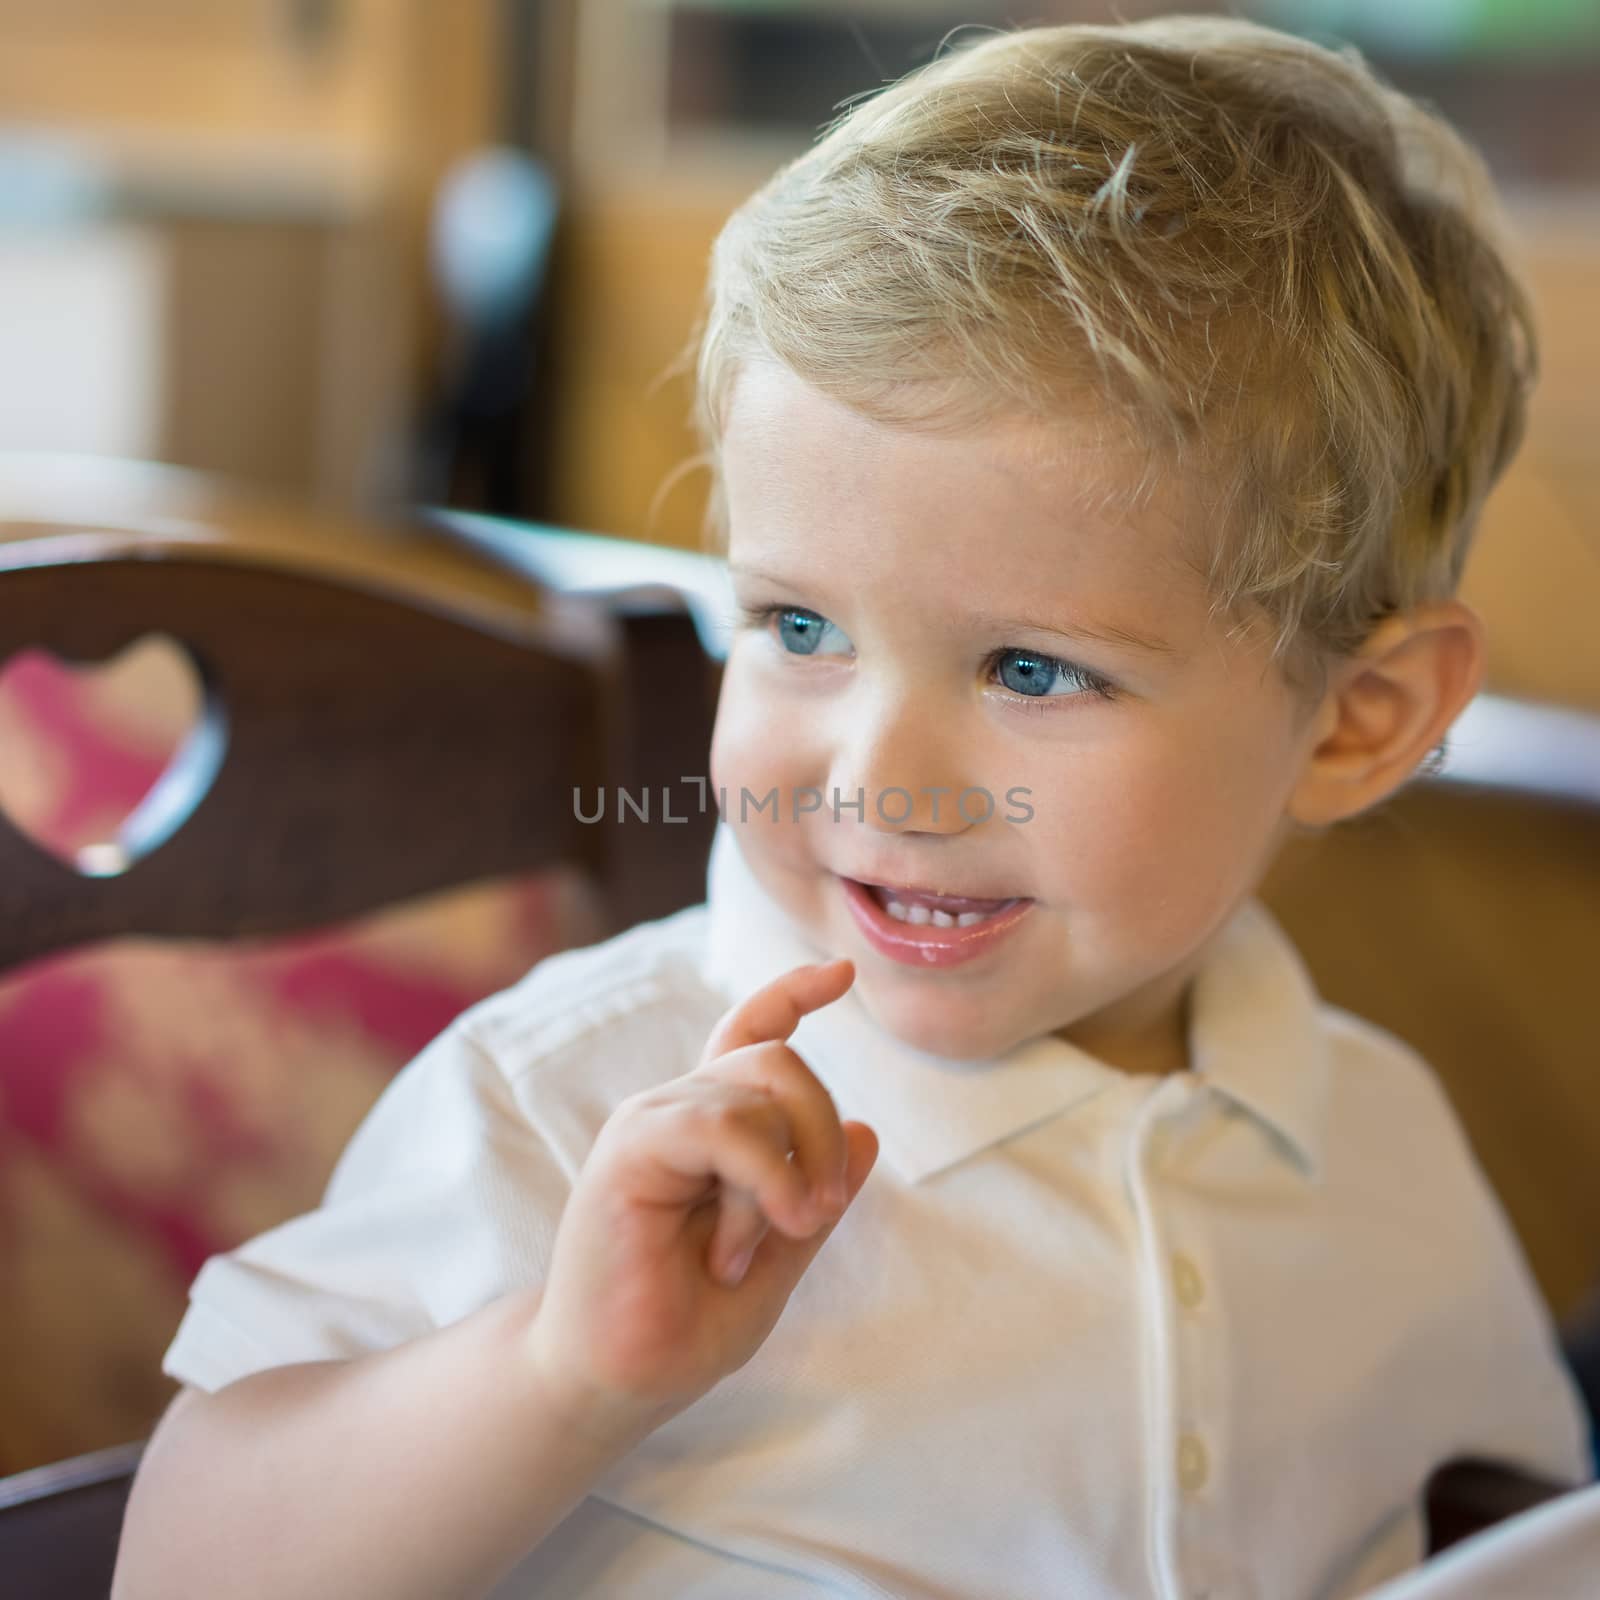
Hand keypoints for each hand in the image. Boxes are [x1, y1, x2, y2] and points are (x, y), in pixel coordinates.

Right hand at [524, 958, 877, 1441]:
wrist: (613, 1379)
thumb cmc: (685, 1323)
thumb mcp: (778, 1257)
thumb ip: (817, 1194)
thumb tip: (865, 1131)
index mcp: (710, 1127)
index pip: (753, 1033)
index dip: (795, 994)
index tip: (843, 973)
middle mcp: (681, 1110)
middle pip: (779, 1059)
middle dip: (820, 1128)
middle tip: (816, 1215)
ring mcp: (653, 1122)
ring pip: (760, 1091)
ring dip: (784, 1178)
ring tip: (754, 1251)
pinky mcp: (631, 1147)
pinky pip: (723, 1124)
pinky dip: (759, 1179)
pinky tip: (747, 1239)